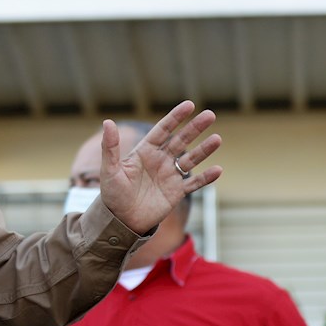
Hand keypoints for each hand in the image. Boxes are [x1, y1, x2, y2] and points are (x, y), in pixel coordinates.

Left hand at [98, 100, 221, 233]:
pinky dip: (206, 178)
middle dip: (194, 128)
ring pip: (191, 159)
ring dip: (204, 149)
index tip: (189, 105)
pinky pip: (194, 183)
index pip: (162, 130)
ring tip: (218, 138)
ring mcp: (169, 176)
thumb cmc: (112, 194)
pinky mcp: (176, 192)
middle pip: (181, 140)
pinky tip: (218, 170)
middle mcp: (159, 160)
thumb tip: (107, 122)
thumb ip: (110, 147)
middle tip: (210, 115)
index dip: (175, 117)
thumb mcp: (109, 170)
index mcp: (144, 152)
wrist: (120, 220)